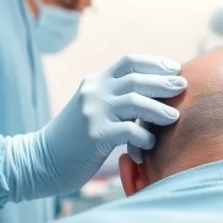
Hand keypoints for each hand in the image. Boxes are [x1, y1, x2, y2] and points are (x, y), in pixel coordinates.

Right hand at [15, 55, 185, 199]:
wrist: (40, 161)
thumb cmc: (74, 139)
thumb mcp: (91, 109)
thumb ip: (114, 98)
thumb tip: (152, 95)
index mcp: (94, 81)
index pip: (129, 61)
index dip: (154, 62)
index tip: (174, 67)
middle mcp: (93, 92)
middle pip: (136, 78)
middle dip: (163, 82)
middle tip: (182, 87)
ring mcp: (93, 112)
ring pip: (135, 101)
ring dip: (158, 109)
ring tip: (174, 116)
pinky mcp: (95, 135)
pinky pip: (129, 130)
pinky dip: (144, 136)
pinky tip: (149, 143)